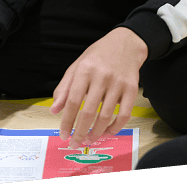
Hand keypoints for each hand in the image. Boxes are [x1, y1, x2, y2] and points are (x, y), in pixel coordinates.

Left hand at [50, 27, 146, 147]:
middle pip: (88, 112)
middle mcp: (101, 76)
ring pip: (106, 116)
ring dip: (97, 132)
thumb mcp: (77, 66)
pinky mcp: (132, 89)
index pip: (72, 101)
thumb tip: (54, 110)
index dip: (67, 121)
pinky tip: (108, 132)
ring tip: (90, 139)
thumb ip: (64, 88)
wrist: (126, 44)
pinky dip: (116, 127)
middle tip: (75, 143)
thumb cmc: (98, 56)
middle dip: (80, 132)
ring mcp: (118, 83)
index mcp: (85, 70)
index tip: (63, 134)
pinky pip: (124, 114)